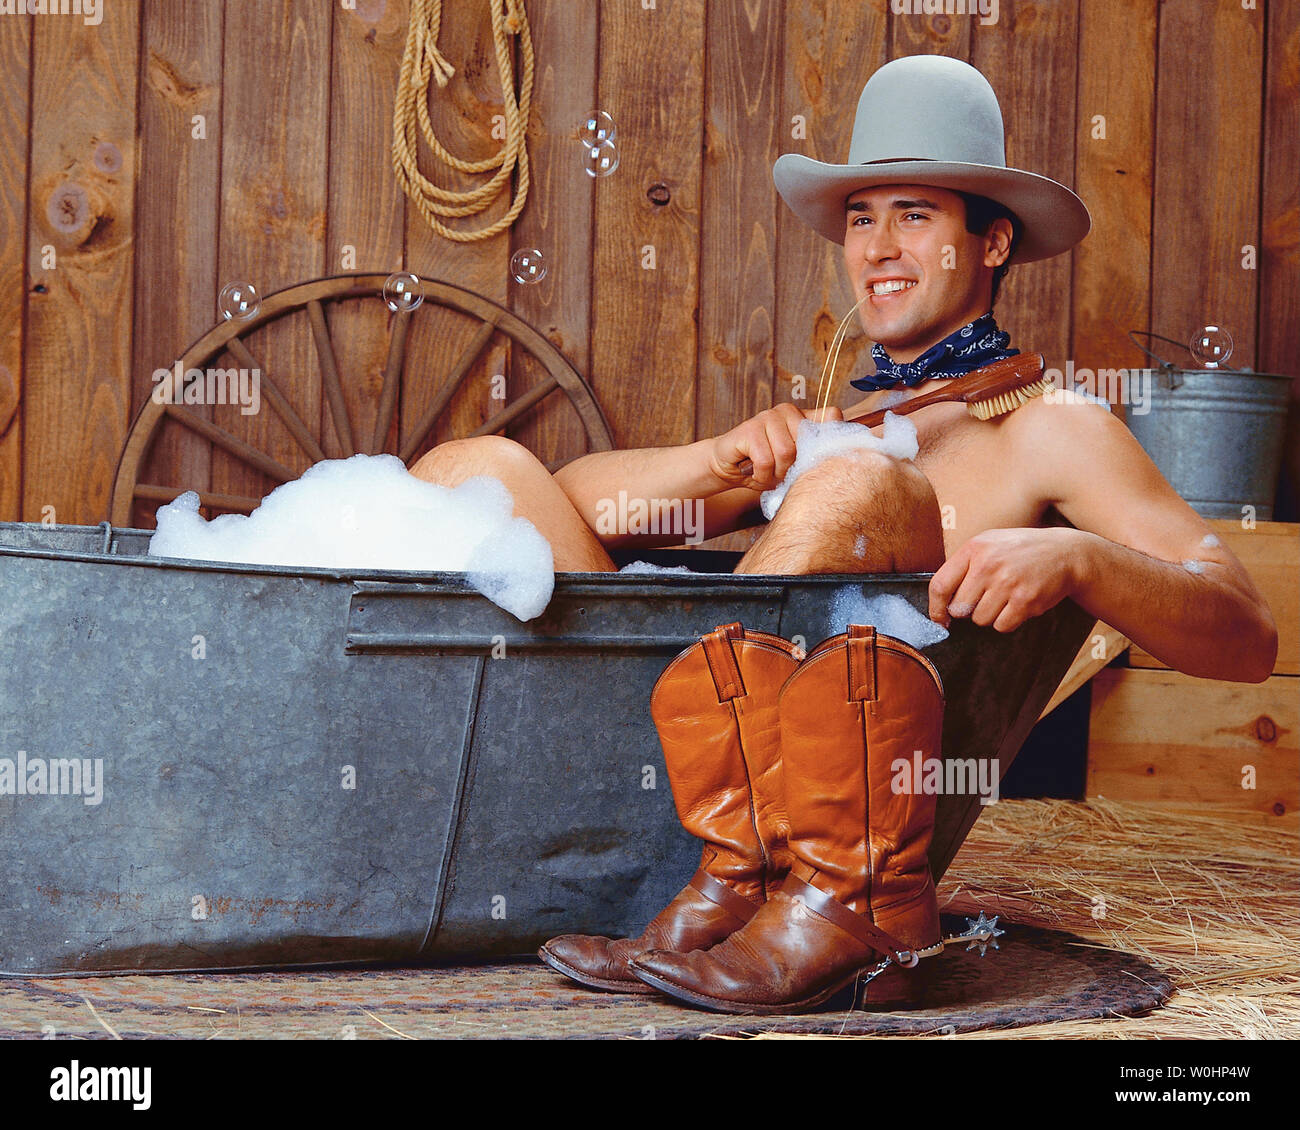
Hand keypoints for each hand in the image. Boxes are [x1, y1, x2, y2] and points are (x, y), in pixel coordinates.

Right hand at [707, 403, 843, 489]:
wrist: (728, 468)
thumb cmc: (764, 467)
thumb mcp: (794, 464)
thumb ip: (813, 456)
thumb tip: (840, 457)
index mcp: (803, 417)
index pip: (831, 416)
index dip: (830, 440)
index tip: (816, 460)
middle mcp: (788, 411)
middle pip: (806, 446)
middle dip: (793, 469)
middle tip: (779, 472)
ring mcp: (768, 417)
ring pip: (786, 453)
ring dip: (775, 474)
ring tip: (766, 473)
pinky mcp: (750, 428)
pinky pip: (765, 460)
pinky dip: (760, 475)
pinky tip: (753, 472)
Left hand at [928, 527, 1085, 631]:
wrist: (1066, 553)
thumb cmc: (1020, 551)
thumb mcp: (989, 544)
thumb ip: (963, 566)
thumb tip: (941, 603)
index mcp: (974, 548)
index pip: (940, 585)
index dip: (936, 608)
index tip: (940, 619)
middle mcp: (988, 565)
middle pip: (959, 608)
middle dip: (968, 610)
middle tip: (984, 599)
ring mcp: (1007, 583)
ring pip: (980, 619)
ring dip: (990, 615)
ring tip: (1005, 596)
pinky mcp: (1025, 601)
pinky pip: (1001, 626)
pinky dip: (1007, 621)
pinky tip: (1017, 604)